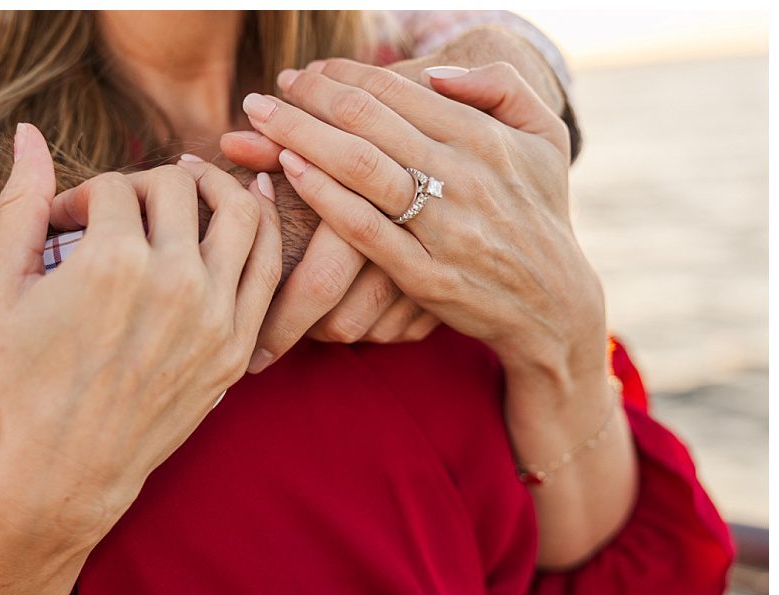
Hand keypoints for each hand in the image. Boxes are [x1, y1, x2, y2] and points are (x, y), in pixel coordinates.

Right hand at [0, 123, 280, 550]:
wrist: (63, 471)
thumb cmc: (19, 383)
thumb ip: (19, 205)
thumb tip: (27, 134)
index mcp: (113, 262)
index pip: (118, 186)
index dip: (86, 193)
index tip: (66, 219)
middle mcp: (176, 282)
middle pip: (179, 187)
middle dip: (144, 183)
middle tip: (122, 206)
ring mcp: (216, 318)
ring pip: (242, 213)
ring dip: (216, 187)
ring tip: (190, 187)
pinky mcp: (237, 349)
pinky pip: (269, 269)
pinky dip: (264, 229)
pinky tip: (247, 209)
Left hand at [240, 58, 605, 387]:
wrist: (554, 305)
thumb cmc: (541, 213)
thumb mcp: (544, 136)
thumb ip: (500, 87)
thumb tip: (437, 72)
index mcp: (484, 137)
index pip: (395, 90)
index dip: (340, 75)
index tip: (304, 73)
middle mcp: (462, 177)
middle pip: (366, 121)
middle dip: (305, 98)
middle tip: (263, 93)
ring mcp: (443, 228)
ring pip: (358, 168)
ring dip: (299, 136)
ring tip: (257, 120)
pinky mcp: (425, 276)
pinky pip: (364, 230)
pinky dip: (323, 196)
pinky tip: (288, 172)